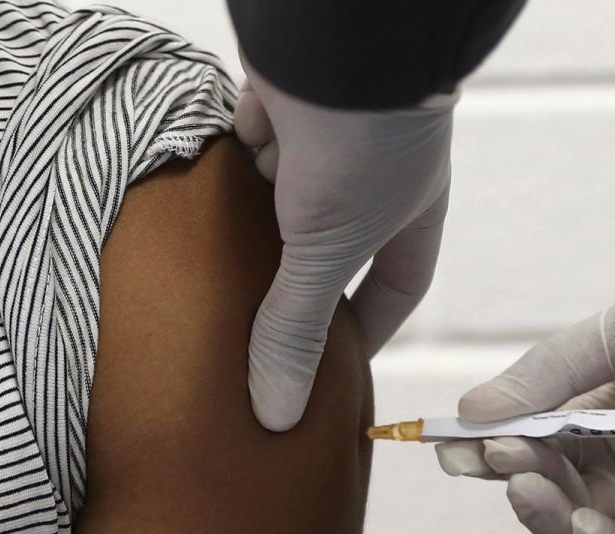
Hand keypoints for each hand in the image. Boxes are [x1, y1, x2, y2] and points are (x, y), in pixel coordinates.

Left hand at [234, 56, 455, 430]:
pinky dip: (232, 169)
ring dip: (256, 227)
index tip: (337, 368)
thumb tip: (277, 416)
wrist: (337, 37)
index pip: (396, 287)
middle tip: (259, 334)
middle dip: (298, 285)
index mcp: (410, 214)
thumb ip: (297, 327)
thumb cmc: (366, 146)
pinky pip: (249, 149)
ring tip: (214, 279)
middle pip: (332, 248)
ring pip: (284, 199)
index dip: (371, 328)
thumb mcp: (328, 250)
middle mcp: (373, 180)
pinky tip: (203, 198)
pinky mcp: (280, 104)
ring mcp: (326, 140)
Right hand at [436, 194, 614, 533]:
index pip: (544, 450)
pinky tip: (583, 522)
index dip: (499, 451)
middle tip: (498, 455)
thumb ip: (556, 373)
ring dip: (557, 524)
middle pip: (567, 501)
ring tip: (526, 483)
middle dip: (524, 482)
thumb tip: (470, 417)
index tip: (454, 443)